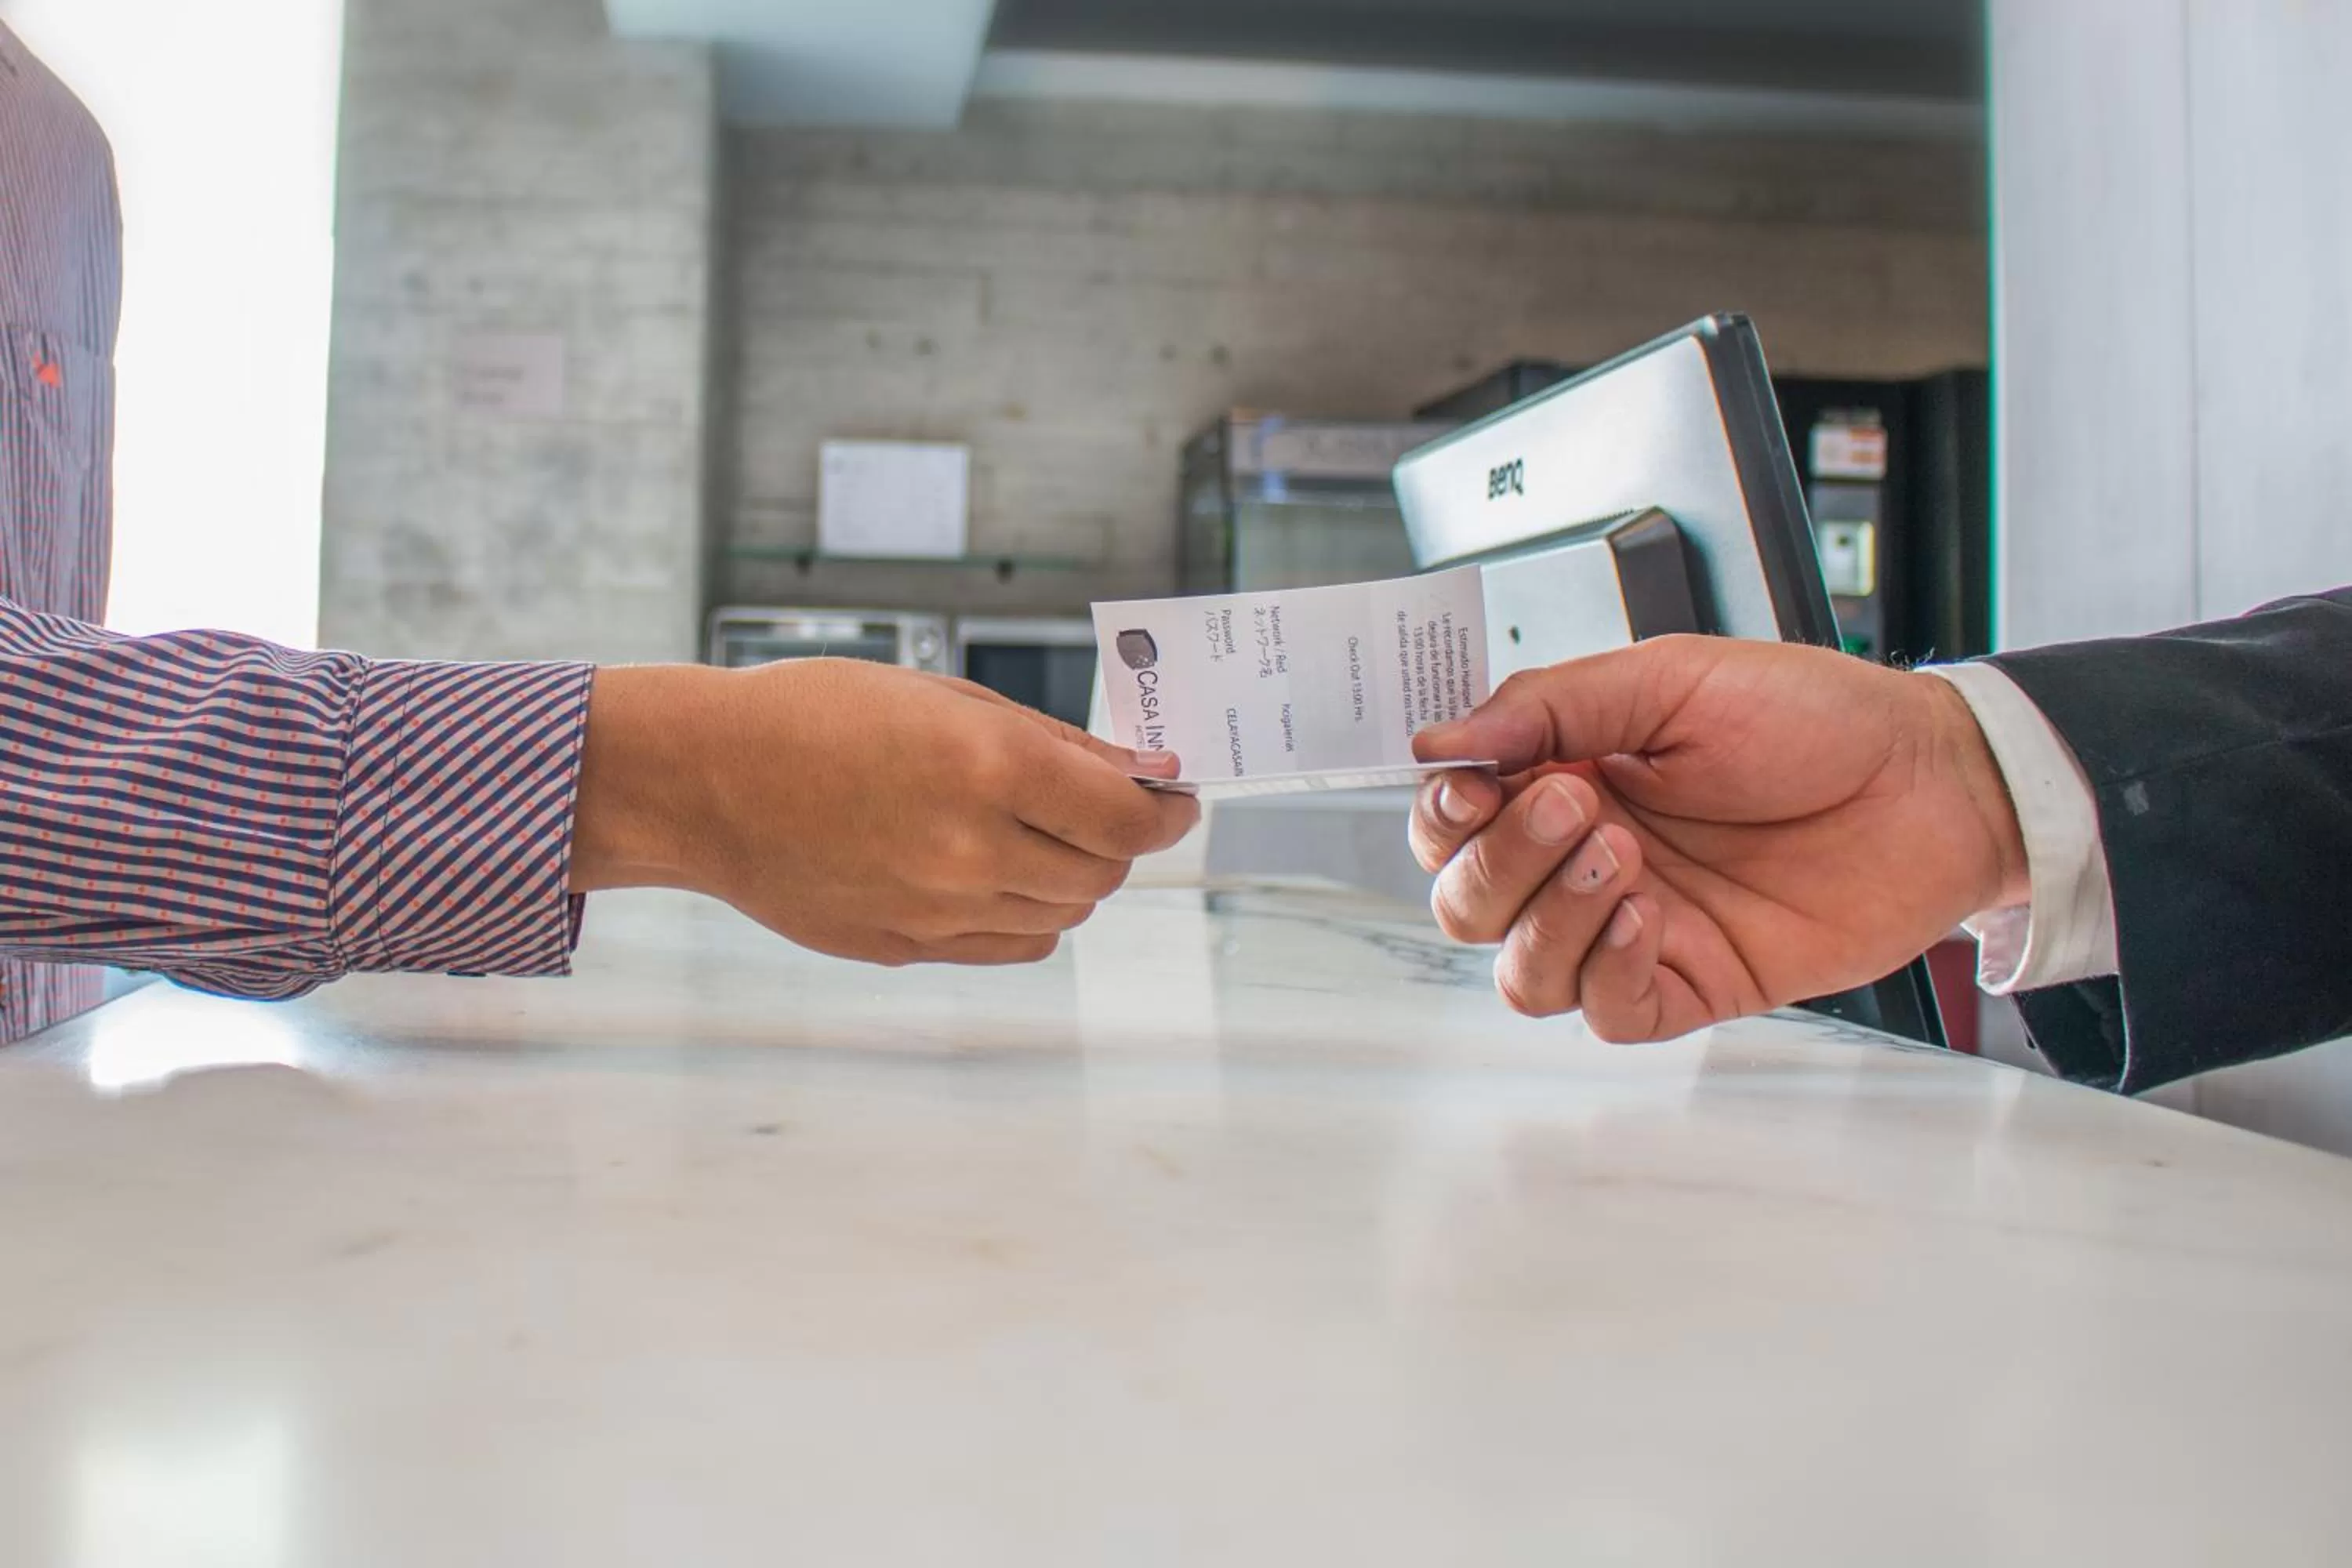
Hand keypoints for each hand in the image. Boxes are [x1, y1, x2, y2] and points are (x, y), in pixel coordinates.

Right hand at [569, 659, 1198, 964]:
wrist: (704, 782)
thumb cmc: (818, 715)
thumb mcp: (944, 698)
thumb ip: (1054, 744)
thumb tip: (1143, 774)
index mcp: (987, 766)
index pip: (1127, 819)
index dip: (1168, 813)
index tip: (1177, 800)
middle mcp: (972, 848)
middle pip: (1102, 873)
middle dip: (1117, 841)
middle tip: (1101, 809)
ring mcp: (940, 909)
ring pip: (1063, 914)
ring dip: (1071, 875)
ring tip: (1032, 832)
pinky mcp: (908, 948)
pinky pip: (1011, 946)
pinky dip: (1026, 914)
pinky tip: (994, 873)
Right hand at [1408, 636, 2027, 1039]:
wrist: (1932, 781)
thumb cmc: (1816, 719)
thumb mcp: (1670, 678)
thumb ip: (1549, 705)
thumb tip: (1440, 743)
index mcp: (1565, 777)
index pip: (1454, 823)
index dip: (1442, 816)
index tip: (1472, 788)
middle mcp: (1584, 859)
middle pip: (1469, 905)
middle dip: (1501, 861)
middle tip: (1573, 805)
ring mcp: (1633, 927)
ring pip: (1523, 971)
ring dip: (1549, 917)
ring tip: (1623, 857)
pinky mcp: (1691, 983)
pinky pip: (1605, 1012)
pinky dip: (1604, 972)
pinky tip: (1644, 918)